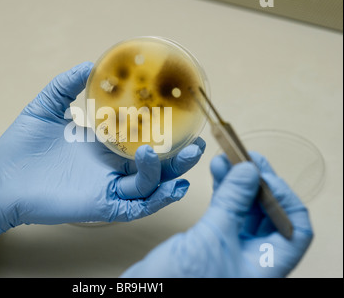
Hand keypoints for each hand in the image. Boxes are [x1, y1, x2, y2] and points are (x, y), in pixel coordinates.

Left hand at [0, 62, 205, 250]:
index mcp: (102, 144)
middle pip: (153, 165)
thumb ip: (65, 85)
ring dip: (170, 174)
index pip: (140, 139)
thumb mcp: (45, 107)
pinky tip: (170, 187)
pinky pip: (134, 206)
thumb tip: (88, 63)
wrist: (0, 179)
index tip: (180, 117)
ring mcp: (107, 186)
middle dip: (179, 157)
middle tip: (198, 144)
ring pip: (150, 186)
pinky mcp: (100, 204)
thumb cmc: (20, 147)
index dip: (161, 131)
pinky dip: (155, 199)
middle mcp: (109, 166)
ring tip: (186, 157)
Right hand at [121, 152, 312, 277]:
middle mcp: (255, 257)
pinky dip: (223, 191)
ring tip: (226, 159)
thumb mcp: (213, 237)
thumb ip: (233, 202)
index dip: (284, 197)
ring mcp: (234, 248)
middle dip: (257, 183)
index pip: (294, 227)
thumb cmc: (183, 280)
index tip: (264, 174)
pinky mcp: (214, 241)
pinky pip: (226, 212)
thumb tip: (250, 171)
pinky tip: (217, 173)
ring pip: (246, 210)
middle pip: (269, 214)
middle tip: (245, 158)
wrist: (147, 289)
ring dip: (237, 184)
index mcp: (267, 265)